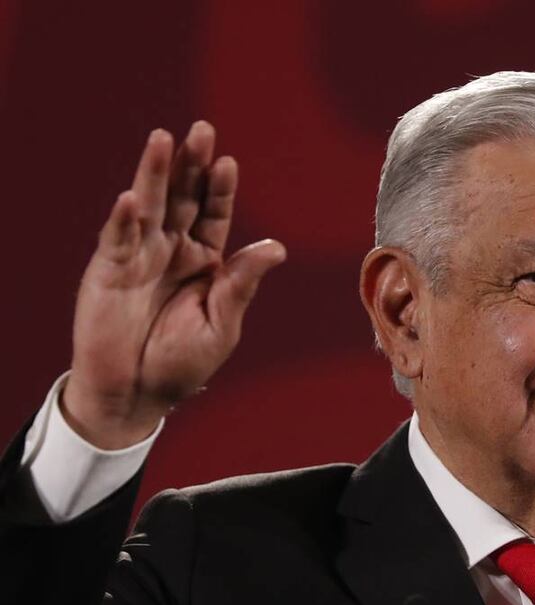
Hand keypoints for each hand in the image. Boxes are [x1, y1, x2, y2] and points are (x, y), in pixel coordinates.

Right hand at [63, 122, 285, 449]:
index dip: (220, 189)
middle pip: (182, 198)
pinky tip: (131, 198)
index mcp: (204, 261)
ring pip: (148, 206)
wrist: (136, 394)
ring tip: (162, 140)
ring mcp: (138, 257)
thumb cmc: (181, 363)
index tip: (228, 162)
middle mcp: (171, 250)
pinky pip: (116, 240)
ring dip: (154, 173)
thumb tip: (276, 247)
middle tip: (201, 130)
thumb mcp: (221, 324)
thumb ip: (242, 284)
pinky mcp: (108, 272)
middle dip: (190, 165)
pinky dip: (123, 219)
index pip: (214, 214)